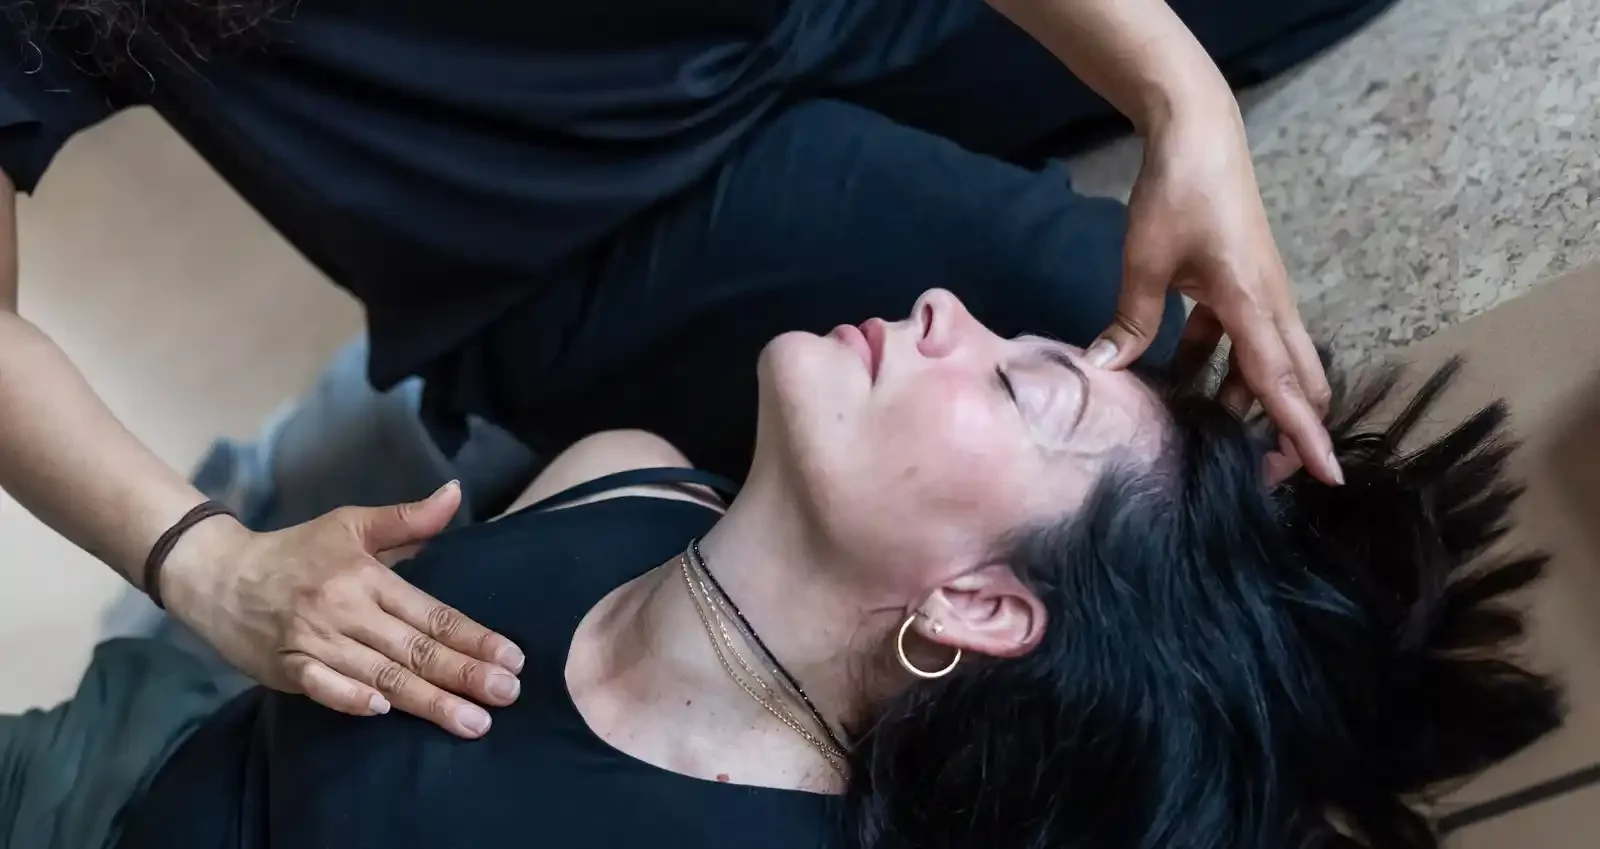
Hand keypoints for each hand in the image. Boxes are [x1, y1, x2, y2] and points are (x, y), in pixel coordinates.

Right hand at [161, 481, 524, 737]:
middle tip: (507, 695)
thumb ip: (408, 519)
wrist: (217, 574)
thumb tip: (455, 493)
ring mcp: (315, 641)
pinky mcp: (287, 667)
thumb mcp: (351, 524)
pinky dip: (349, 698)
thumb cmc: (296, 551)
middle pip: (414, 649)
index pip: (432, 613)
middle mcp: (346, 610)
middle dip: (465, 674)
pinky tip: (383, 710)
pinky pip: (322, 686)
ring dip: (428, 700)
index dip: (474, 637)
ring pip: (381, 675)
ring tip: (472, 721)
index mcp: (367, 577)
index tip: (512, 659)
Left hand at [1087, 103, 1341, 484]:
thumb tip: (1105, 370)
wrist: (1199, 132)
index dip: (1304, 436)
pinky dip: (1224, 364)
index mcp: (1254, 305)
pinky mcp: (1246, 285)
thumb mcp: (1145, 261)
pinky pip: (1245, 340)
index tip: (1329, 479)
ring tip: (1203, 428)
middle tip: (1257, 471)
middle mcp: (1272, 306)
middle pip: (1297, 382)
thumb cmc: (1179, 192)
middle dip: (1287, 429)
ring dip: (1244, 397)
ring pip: (1269, 364)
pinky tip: (1182, 376)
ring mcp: (1264, 295)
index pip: (1285, 385)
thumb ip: (1132, 321)